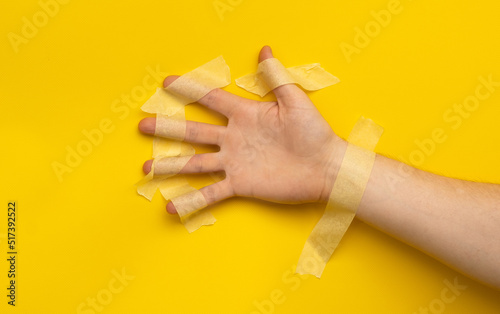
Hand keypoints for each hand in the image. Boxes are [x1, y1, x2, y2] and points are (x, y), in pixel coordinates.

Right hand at [139, 46, 345, 213]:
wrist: (325, 167)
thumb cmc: (314, 133)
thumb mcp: (294, 101)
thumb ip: (276, 77)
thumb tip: (265, 49)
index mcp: (245, 115)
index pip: (212, 99)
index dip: (190, 90)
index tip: (168, 83)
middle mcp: (234, 138)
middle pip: (194, 132)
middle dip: (167, 128)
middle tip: (142, 125)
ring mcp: (235, 162)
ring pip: (196, 164)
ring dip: (171, 166)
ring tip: (147, 169)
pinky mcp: (241, 184)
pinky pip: (212, 193)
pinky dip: (193, 201)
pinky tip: (172, 207)